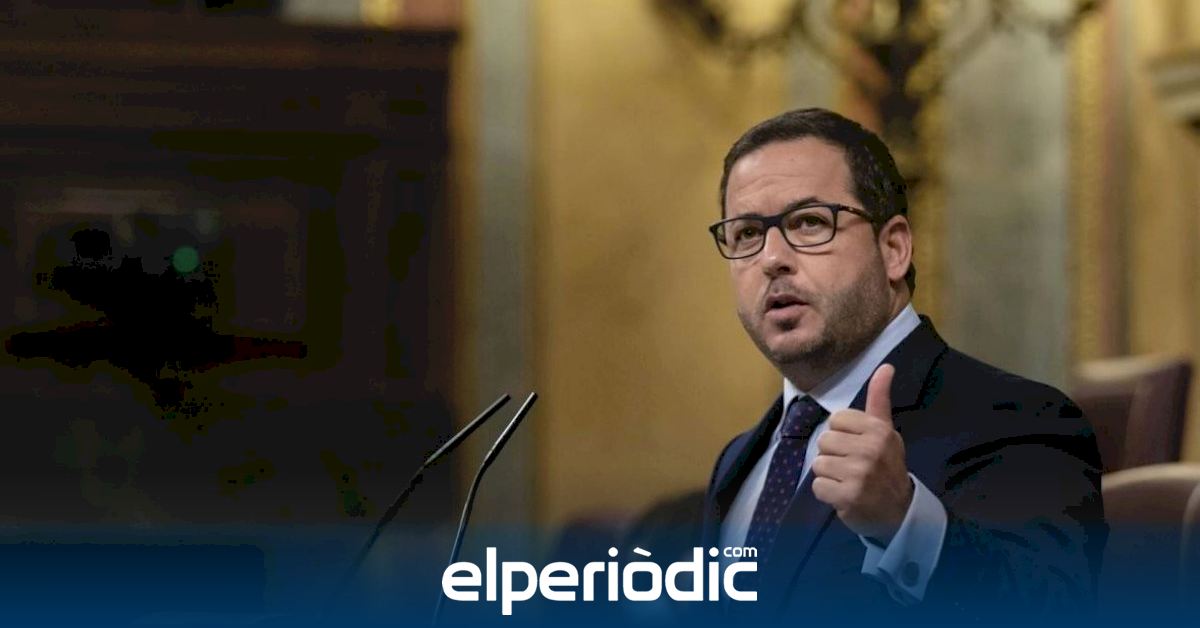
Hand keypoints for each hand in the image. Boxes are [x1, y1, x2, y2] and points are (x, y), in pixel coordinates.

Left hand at [811, 363, 913, 544]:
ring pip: (818, 464)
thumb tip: (886, 366)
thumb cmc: (887, 466)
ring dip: (830, 476)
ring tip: (849, 481)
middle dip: (834, 455)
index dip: (842, 434)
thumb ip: (879, 399)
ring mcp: (859, 474)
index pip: (836, 420)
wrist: (900, 510)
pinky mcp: (848, 496)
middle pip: (824, 441)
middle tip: (854, 467)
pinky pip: (818, 486)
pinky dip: (827, 494)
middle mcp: (870, 449)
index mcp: (878, 430)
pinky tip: (845, 495)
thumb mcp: (886, 430)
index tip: (858, 446)